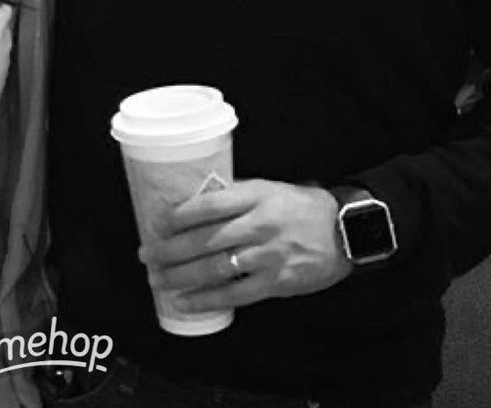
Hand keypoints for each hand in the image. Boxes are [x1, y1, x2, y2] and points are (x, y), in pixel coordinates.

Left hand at [138, 180, 351, 311]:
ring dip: (181, 276)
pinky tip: (185, 302)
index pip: (209, 204)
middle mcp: (259, 225)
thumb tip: (194, 202)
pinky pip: (234, 294)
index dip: (180, 215)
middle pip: (205, 239)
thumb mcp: (268, 188)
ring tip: (158, 279)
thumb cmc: (300, 206)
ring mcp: (267, 256)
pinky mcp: (276, 283)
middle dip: (170, 249)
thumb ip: (236, 195)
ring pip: (215, 268)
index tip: (158, 222)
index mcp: (256, 196)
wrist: (344, 231)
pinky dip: (207, 300)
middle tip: (146, 254)